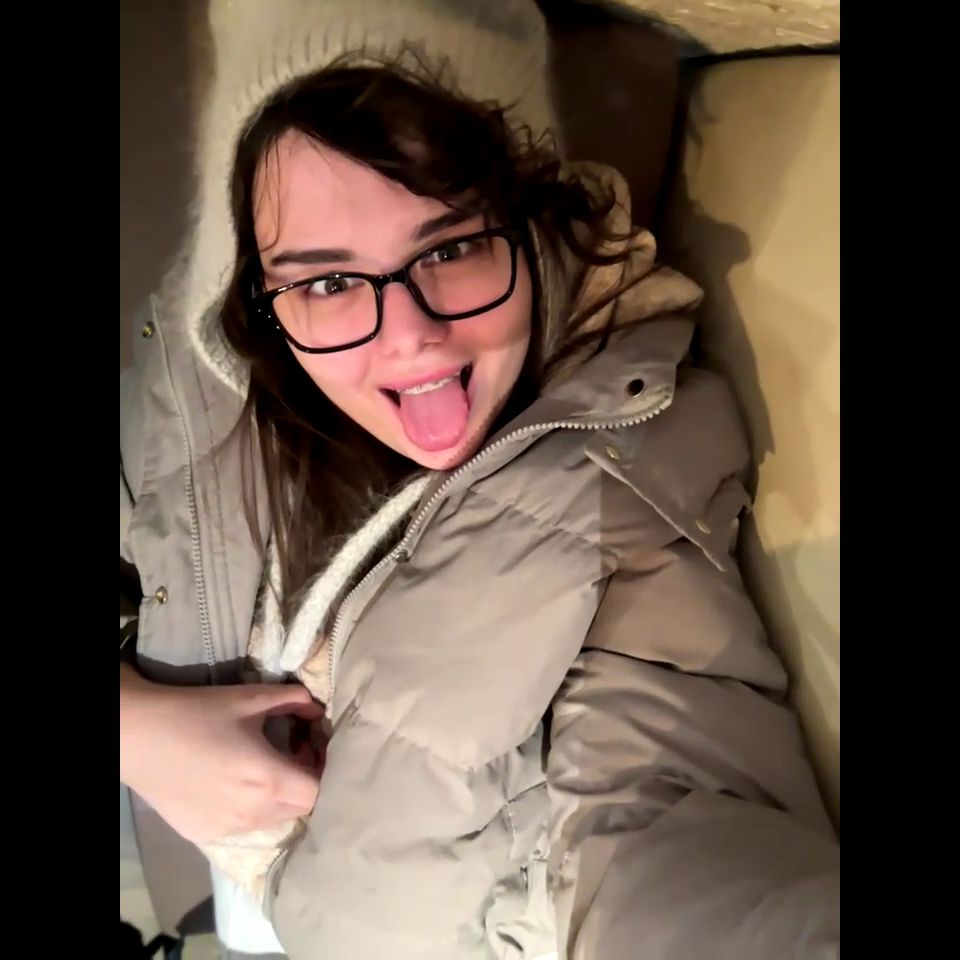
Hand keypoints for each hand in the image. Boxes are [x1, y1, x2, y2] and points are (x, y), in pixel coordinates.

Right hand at [120, 665, 324, 843]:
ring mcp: (228, 829)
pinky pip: (244, 826)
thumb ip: (294, 701)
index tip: (315, 748)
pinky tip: (233, 783)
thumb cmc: (198, 713)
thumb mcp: (252, 697)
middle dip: (305, 781)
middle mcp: (253, 813)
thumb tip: (317, 710)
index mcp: (268, 779)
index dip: (324, 770)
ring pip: (273, 819)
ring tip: (263, 767)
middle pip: (300, 808)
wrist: (141, 737)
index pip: (318, 792)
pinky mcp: (205, 835)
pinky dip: (251, 808)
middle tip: (294, 753)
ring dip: (279, 796)